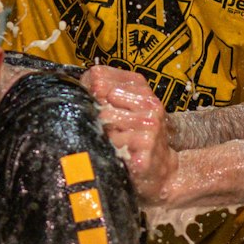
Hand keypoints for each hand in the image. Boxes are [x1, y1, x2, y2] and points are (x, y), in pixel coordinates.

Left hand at [80, 65, 180, 204]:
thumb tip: (81, 86)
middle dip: (96, 110)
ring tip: (115, 139)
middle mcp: (149, 103)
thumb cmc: (140, 136)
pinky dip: (111, 148)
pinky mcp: (145, 145)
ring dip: (104, 131)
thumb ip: (105, 92)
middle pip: (100, 96)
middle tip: (105, 125)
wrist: (162, 169)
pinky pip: (112, 142)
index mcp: (143, 88)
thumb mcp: (127, 108)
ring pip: (105, 118)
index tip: (93, 101)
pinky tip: (120, 151)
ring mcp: (149, 124)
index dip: (89, 88)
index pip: (100, 75)